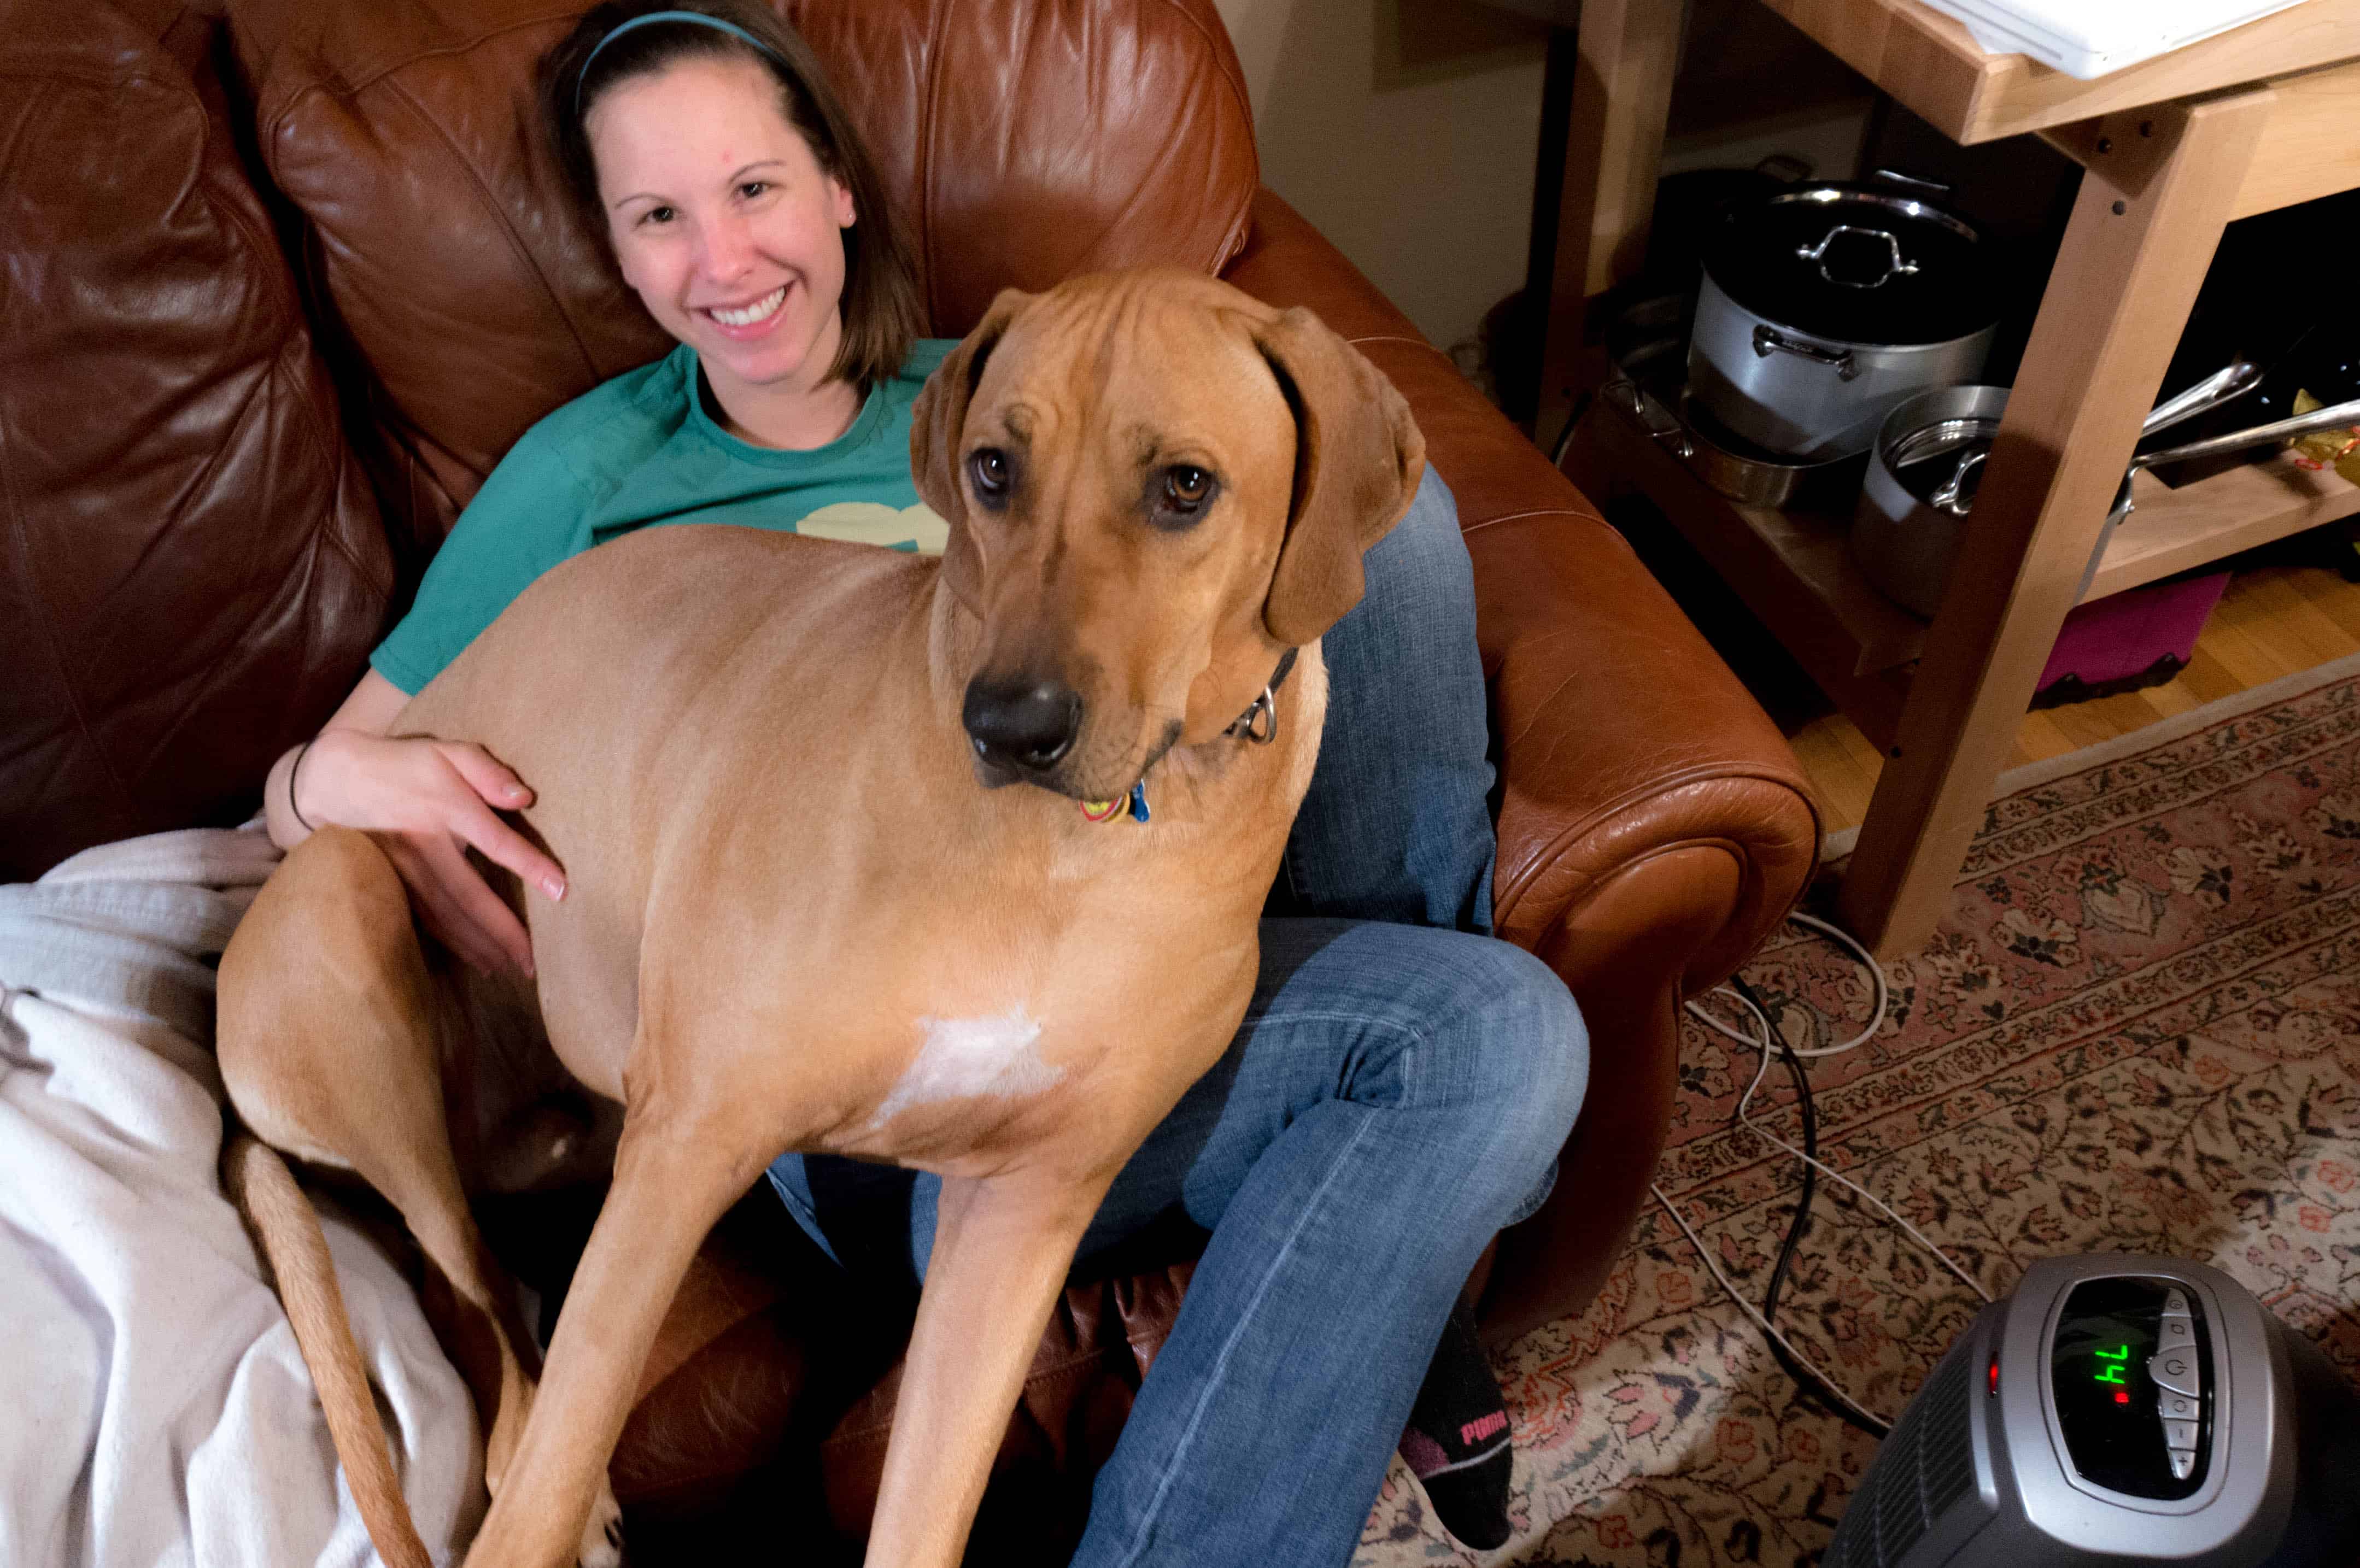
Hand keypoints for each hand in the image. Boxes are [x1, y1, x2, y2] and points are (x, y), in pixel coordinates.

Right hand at [294, 729, 566, 976]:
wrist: (338, 779)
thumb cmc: (409, 764)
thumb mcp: (448, 750)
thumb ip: (487, 770)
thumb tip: (525, 796)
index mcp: (446, 806)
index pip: (495, 840)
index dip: (528, 865)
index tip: (561, 889)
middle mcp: (425, 843)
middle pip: (468, 894)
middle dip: (502, 930)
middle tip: (533, 962)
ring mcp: (406, 867)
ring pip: (446, 915)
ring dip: (480, 946)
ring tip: (513, 969)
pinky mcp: (393, 883)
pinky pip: (427, 919)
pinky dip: (454, 944)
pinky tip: (479, 962)